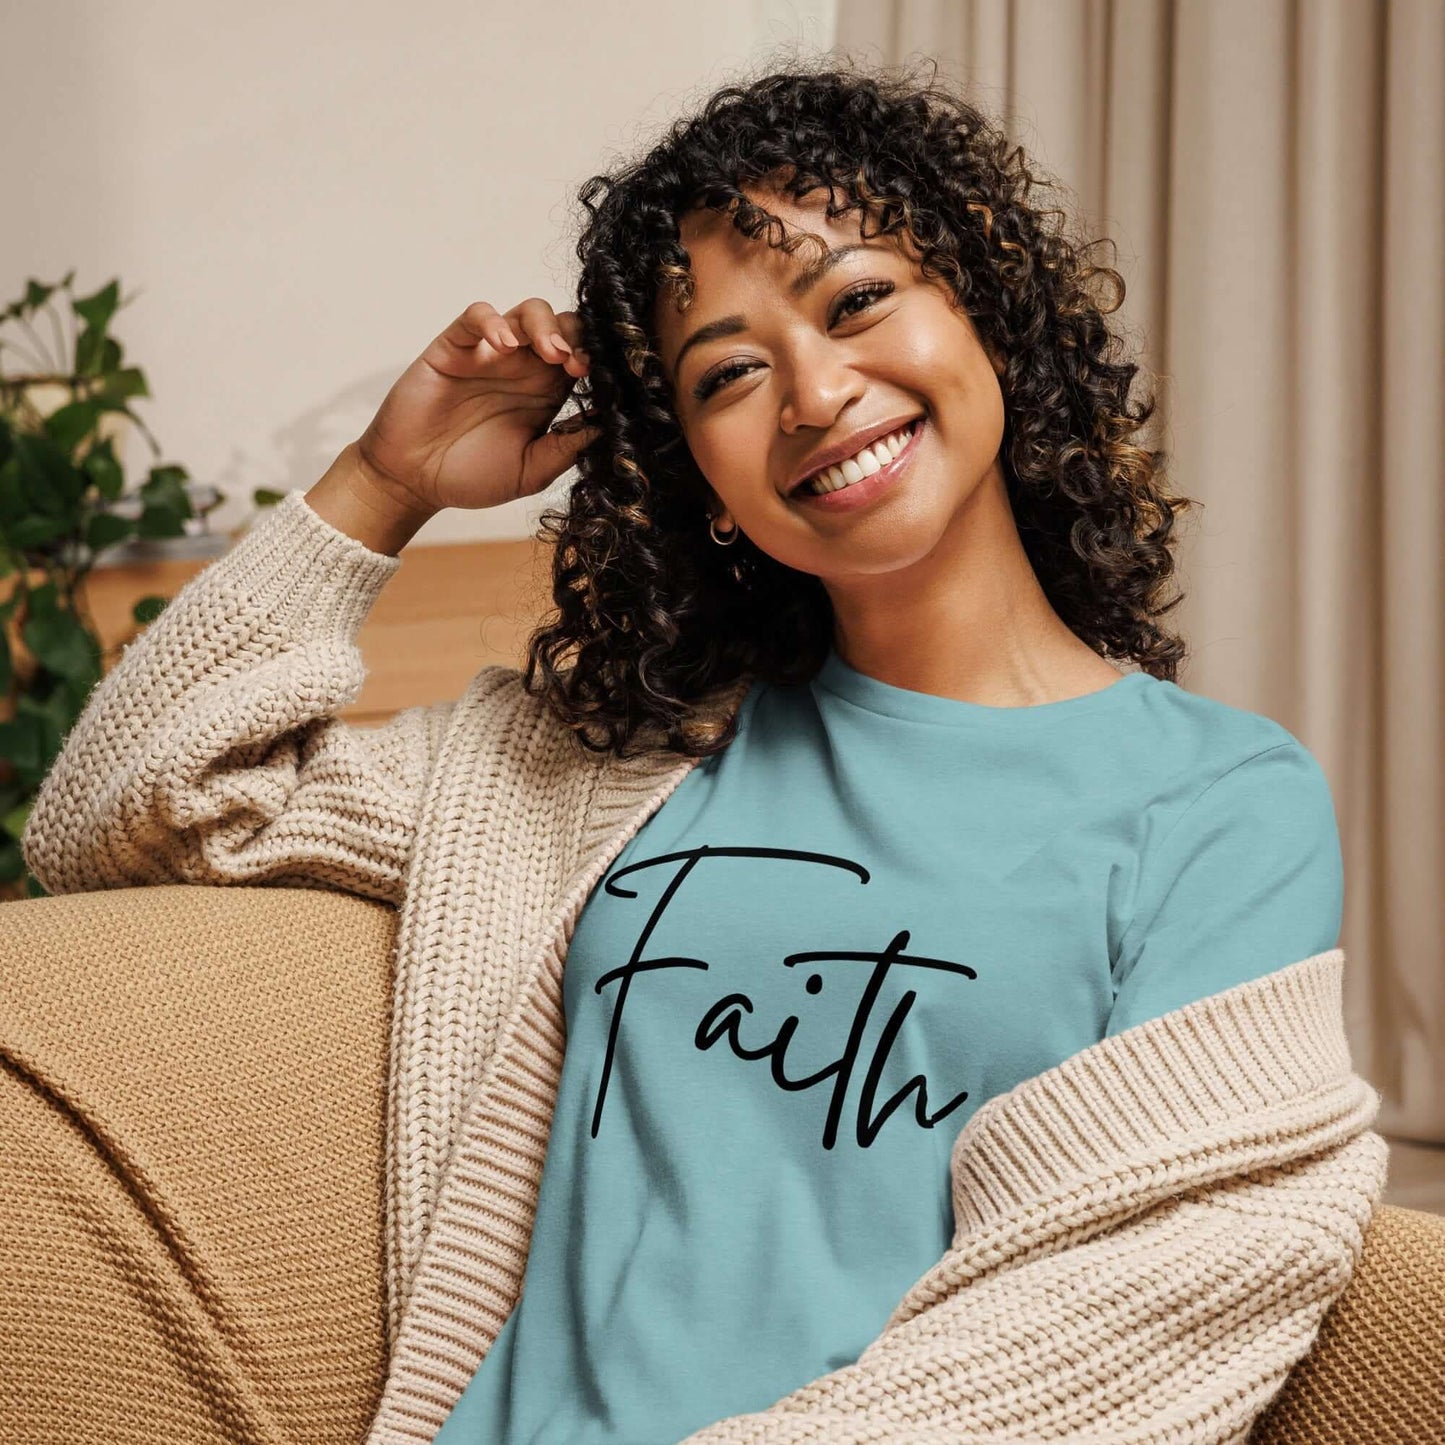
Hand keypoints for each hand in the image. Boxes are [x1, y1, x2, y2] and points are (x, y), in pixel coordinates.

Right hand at [353, 298, 599, 513]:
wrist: (414, 481)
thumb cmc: (471, 477)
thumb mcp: (530, 472)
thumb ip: (565, 449)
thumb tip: (608, 427)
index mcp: (546, 394)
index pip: (582, 358)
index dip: (596, 361)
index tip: (602, 379)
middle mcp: (523, 368)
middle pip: (563, 326)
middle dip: (577, 337)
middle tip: (577, 365)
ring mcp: (490, 354)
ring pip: (527, 312)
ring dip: (545, 325)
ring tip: (551, 353)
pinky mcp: (455, 347)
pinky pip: (476, 316)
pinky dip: (493, 321)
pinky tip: (502, 345)